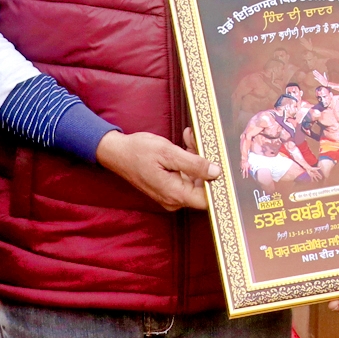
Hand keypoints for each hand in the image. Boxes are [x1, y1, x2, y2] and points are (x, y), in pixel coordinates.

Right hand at [96, 129, 217, 210]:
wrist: (116, 152)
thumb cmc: (138, 151)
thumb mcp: (168, 152)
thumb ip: (194, 164)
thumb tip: (216, 172)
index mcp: (175, 194)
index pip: (207, 199)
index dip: (218, 184)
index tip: (222, 164)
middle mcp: (174, 199)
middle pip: (202, 186)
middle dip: (205, 163)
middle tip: (199, 141)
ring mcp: (170, 195)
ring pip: (195, 179)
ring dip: (196, 158)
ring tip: (190, 138)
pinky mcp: (168, 188)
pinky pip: (185, 177)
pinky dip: (187, 161)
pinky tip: (185, 144)